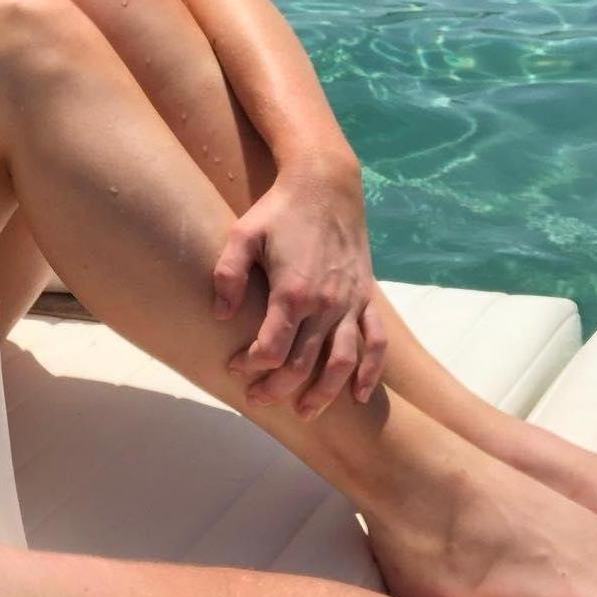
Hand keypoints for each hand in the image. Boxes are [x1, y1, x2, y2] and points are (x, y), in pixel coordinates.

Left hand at [212, 162, 387, 418]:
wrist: (325, 185)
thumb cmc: (278, 210)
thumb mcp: (243, 234)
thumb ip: (227, 275)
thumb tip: (221, 315)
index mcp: (292, 292)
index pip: (270, 348)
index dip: (250, 365)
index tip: (234, 369)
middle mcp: (326, 304)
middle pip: (303, 363)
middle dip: (279, 388)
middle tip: (259, 401)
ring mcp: (350, 303)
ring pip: (342, 362)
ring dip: (324, 393)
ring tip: (305, 412)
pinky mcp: (366, 298)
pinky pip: (375, 342)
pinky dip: (370, 372)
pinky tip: (358, 394)